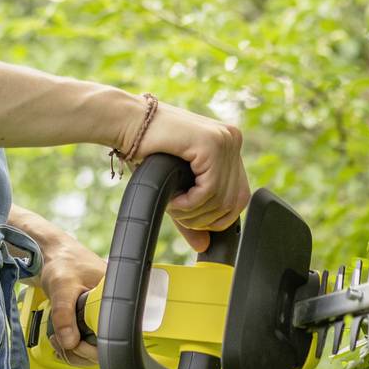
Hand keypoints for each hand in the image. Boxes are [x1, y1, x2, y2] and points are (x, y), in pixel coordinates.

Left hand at [35, 222, 105, 366]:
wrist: (53, 254)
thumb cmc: (63, 261)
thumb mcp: (62, 286)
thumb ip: (64, 314)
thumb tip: (69, 342)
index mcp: (116, 297)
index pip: (115, 335)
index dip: (94, 348)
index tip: (75, 344)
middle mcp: (113, 308)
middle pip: (104, 346)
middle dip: (80, 351)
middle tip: (61, 342)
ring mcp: (102, 315)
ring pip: (94, 347)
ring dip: (74, 351)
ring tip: (58, 340)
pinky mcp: (92, 319)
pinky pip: (87, 341)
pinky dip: (73, 346)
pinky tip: (61, 340)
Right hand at [132, 99, 250, 240]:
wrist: (127, 123)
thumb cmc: (148, 151)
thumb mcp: (178, 187)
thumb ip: (194, 213)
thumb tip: (204, 244)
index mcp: (229, 144)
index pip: (240, 195)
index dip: (218, 217)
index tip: (193, 219)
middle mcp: (232, 138)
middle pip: (235, 200)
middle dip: (206, 218)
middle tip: (180, 216)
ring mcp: (225, 139)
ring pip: (222, 198)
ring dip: (194, 212)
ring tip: (173, 206)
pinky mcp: (212, 143)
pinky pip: (209, 189)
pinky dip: (190, 203)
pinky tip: (174, 200)